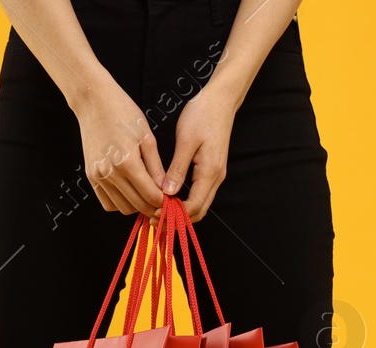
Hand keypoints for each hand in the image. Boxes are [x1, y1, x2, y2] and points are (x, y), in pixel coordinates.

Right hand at [72, 79, 164, 215]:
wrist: (94, 102)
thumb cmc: (124, 113)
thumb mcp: (147, 138)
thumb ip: (156, 167)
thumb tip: (165, 190)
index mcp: (127, 163)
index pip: (150, 195)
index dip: (164, 202)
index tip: (172, 200)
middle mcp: (110, 173)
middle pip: (137, 205)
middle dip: (153, 207)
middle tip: (163, 201)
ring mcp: (98, 177)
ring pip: (122, 208)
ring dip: (137, 206)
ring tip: (147, 196)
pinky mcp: (91, 177)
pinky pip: (107, 203)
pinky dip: (121, 203)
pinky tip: (130, 193)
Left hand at [162, 84, 237, 220]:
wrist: (221, 100)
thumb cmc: (202, 114)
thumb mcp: (186, 141)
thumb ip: (178, 169)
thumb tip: (168, 193)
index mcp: (210, 172)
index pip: (194, 206)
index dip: (174, 215)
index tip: (155, 214)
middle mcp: (216, 177)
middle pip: (199, 211)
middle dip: (177, 219)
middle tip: (154, 219)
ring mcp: (215, 174)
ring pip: (199, 204)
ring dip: (181, 211)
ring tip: (159, 210)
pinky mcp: (212, 169)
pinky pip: (199, 193)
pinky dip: (185, 201)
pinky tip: (169, 198)